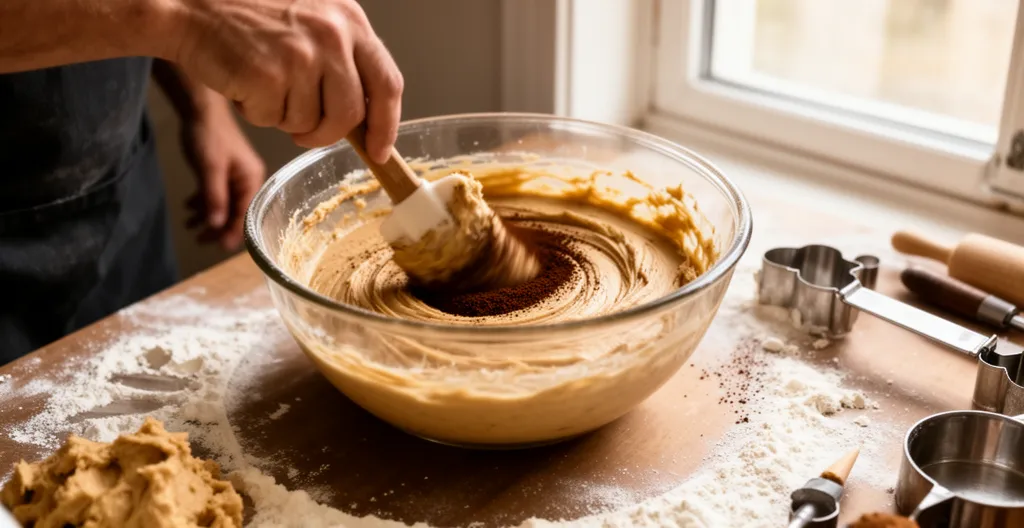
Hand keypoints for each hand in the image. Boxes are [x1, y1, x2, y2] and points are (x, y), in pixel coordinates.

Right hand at [168, 0, 403, 161]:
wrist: (193, 7)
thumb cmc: (252, 19)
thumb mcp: (314, 21)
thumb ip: (346, 61)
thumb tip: (368, 122)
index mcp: (350, 20)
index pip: (388, 83)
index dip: (385, 124)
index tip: (380, 150)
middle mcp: (332, 35)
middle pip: (350, 115)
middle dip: (327, 134)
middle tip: (305, 132)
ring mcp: (301, 55)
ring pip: (311, 123)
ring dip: (286, 119)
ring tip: (266, 84)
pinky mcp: (268, 75)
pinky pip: (274, 121)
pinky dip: (257, 113)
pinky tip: (246, 82)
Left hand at [181, 98, 265, 250]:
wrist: (200, 109)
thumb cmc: (209, 136)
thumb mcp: (210, 168)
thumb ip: (214, 196)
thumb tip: (216, 225)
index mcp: (252, 180)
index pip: (246, 212)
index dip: (233, 231)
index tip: (220, 247)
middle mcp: (247, 181)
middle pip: (235, 212)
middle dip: (218, 227)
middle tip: (199, 240)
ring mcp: (235, 178)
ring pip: (224, 205)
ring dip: (207, 217)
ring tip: (189, 226)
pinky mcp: (222, 174)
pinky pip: (215, 195)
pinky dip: (203, 204)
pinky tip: (189, 210)